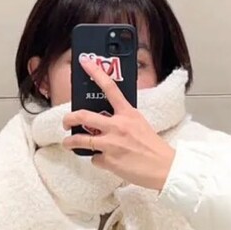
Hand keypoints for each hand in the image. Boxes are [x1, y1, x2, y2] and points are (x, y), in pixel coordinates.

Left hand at [62, 55, 174, 191]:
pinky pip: (95, 159)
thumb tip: (106, 119)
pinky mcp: (109, 161)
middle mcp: (117, 126)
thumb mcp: (139, 123)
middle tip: (66, 122)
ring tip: (68, 143)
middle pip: (83, 116)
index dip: (96, 72)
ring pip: (81, 140)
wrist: (164, 167)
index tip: (85, 62)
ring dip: (71, 142)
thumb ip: (123, 118)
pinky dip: (98, 160)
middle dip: (69, 118)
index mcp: (127, 113)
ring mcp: (111, 144)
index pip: (110, 87)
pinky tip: (107, 161)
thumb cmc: (153, 147)